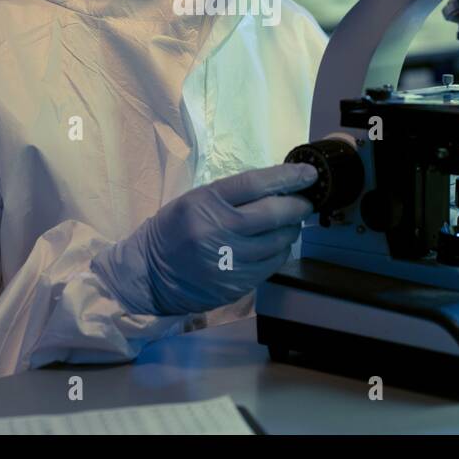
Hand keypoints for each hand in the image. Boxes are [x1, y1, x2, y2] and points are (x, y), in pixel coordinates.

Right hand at [91, 163, 315, 316]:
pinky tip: (275, 245)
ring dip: (290, 229)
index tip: (309, 174)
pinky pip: (272, 264)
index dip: (287, 177)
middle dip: (298, 205)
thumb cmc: (174, 230)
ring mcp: (228, 260)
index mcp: (204, 202)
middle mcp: (217, 231)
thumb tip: (278, 186)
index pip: (255, 184)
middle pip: (273, 213)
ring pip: (278, 241)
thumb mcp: (195, 200)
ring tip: (288, 223)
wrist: (149, 275)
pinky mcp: (236, 284)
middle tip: (306, 201)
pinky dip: (280, 251)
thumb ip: (233, 194)